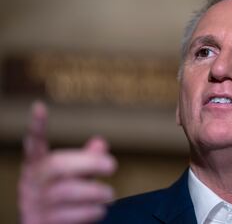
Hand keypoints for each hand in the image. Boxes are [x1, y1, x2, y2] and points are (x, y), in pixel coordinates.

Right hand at [19, 101, 116, 223]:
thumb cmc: (63, 197)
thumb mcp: (74, 176)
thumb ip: (86, 160)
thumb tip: (101, 142)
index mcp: (37, 166)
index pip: (34, 144)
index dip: (36, 127)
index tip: (39, 107)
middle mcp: (31, 182)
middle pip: (58, 166)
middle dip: (89, 164)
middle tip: (113, 166)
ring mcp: (34, 203)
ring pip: (67, 192)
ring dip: (95, 193)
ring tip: (110, 195)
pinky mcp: (41, 223)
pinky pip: (69, 216)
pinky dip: (91, 212)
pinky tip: (100, 210)